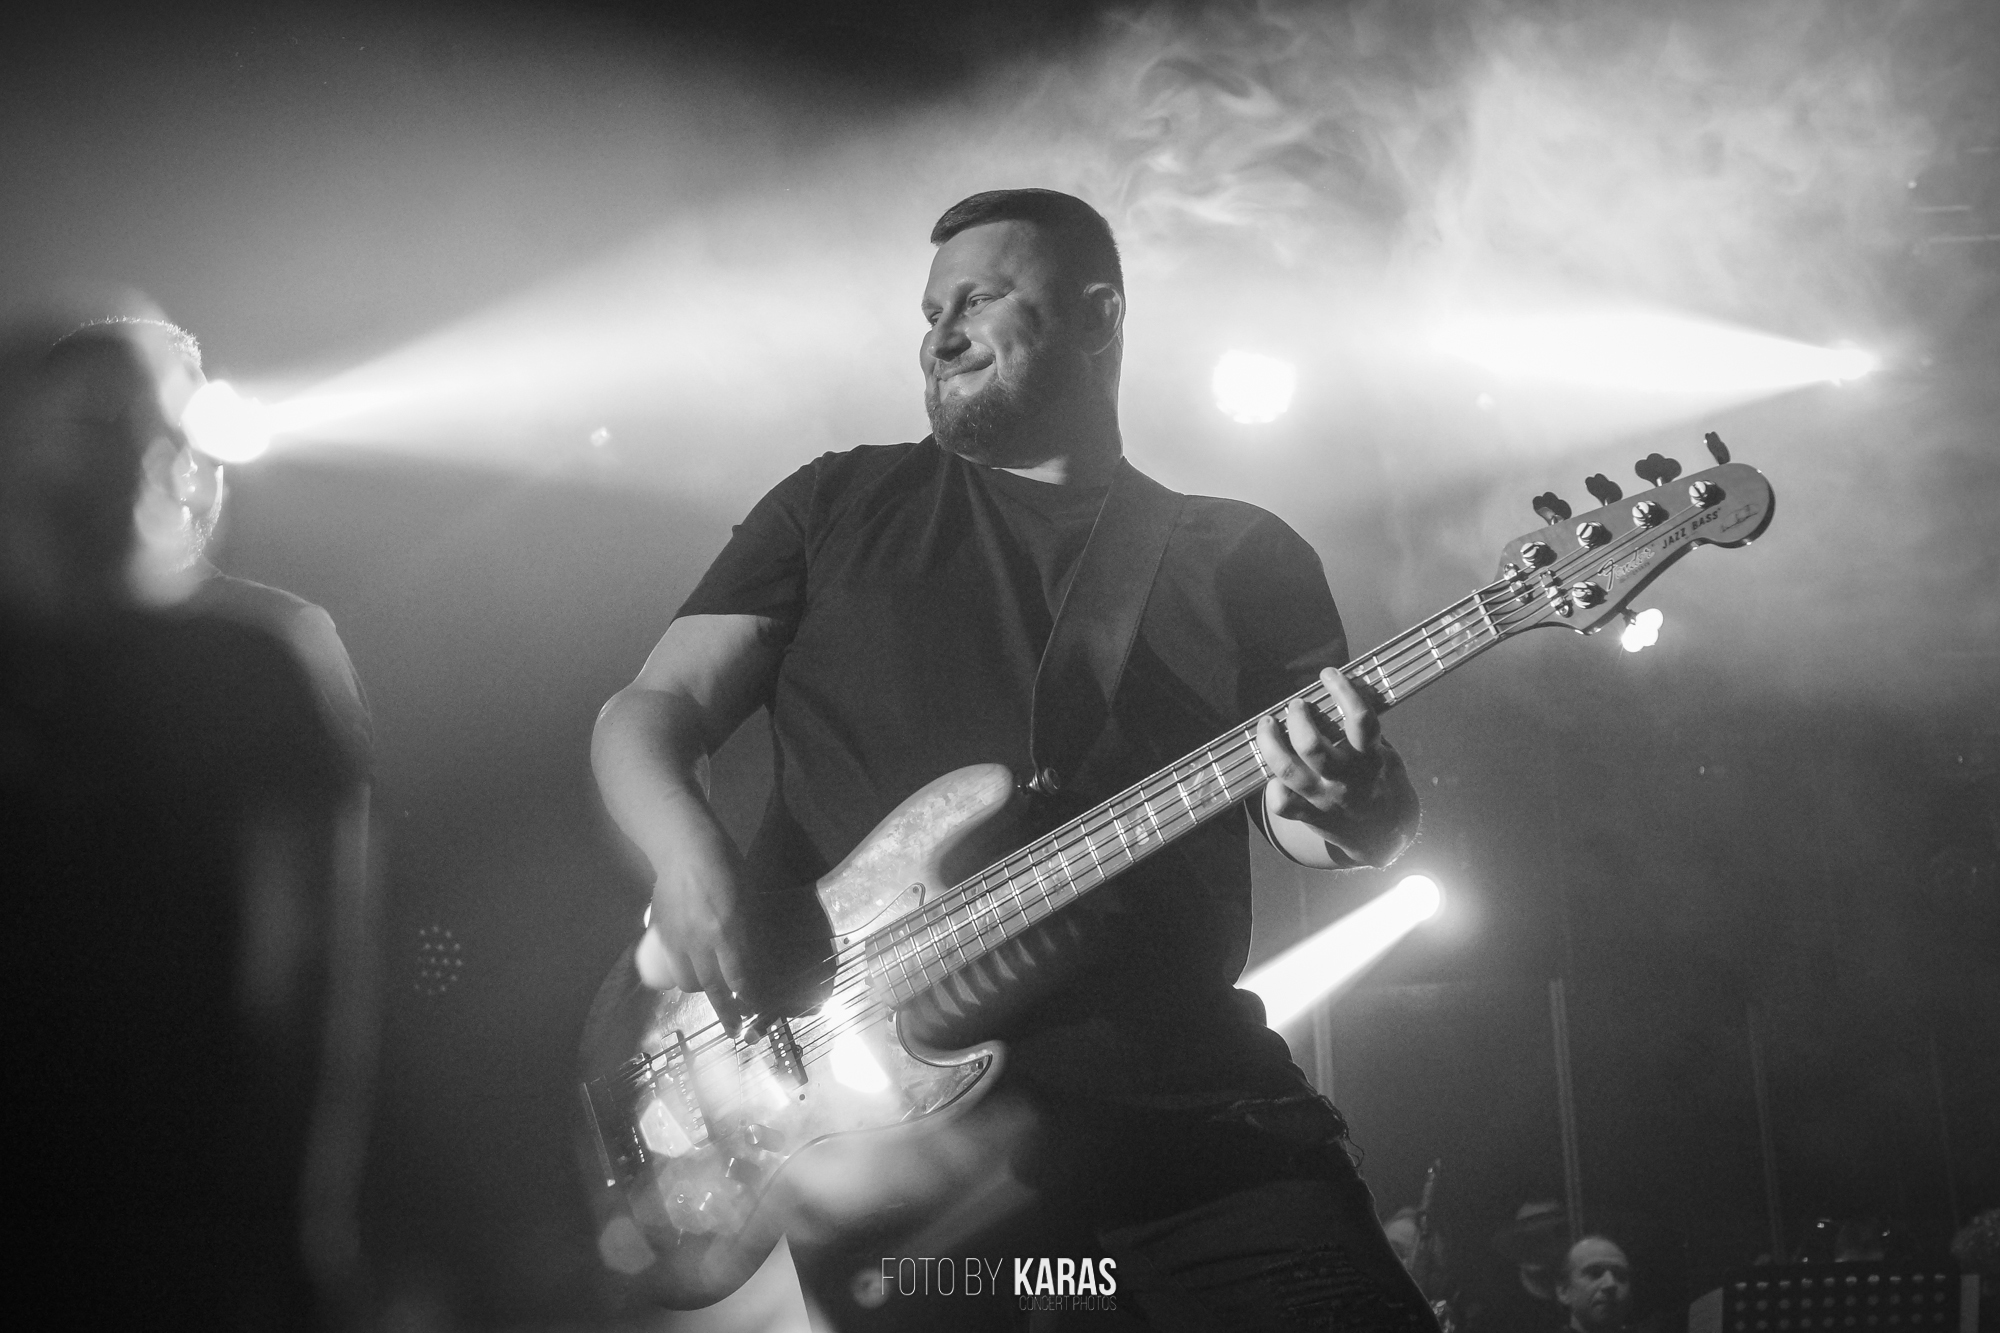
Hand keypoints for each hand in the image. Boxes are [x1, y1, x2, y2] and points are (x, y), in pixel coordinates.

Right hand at [634, 814, 755, 1034]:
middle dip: (728, 1013)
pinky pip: (673, 968)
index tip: (758, 1011)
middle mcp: (705, 940)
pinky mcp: (662, 935)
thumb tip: (757, 958)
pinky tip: (690, 978)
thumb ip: (750, 929)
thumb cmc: (726, 866)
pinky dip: (684, 978)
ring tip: (713, 993)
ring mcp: (681, 939)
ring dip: (704, 993)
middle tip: (736, 1030)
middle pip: (716, 988)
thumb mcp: (749, 897)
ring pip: (691, 983)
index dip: (751, 998)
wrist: (684, 848)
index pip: (742, 977)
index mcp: (731, 930)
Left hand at [1254, 667, 1416, 866]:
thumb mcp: (1386, 755)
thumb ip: (1365, 731)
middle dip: (1297, 718)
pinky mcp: (1310, 817)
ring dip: (1270, 743)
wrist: (1385, 836)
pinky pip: (1281, 803)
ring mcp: (1324, 800)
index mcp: (1371, 760)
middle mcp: (1346, 780)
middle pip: (1311, 746)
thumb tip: (1344, 691)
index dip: (1343, 691)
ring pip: (1287, 770)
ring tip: (1267, 723)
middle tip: (1296, 705)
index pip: (1360, 720)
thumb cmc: (1381, 783)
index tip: (1329, 674)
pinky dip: (1272, 786)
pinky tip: (1273, 773)